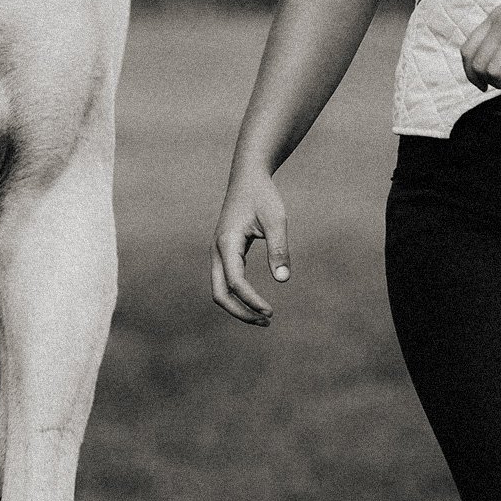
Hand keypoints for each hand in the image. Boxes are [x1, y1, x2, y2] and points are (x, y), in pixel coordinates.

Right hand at [211, 165, 290, 323]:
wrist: (247, 177)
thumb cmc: (263, 196)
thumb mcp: (276, 220)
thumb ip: (279, 249)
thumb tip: (283, 280)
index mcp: (227, 243)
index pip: (235, 282)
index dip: (252, 300)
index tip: (271, 312)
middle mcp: (217, 251)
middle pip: (219, 294)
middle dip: (240, 312)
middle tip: (266, 322)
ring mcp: (218, 253)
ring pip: (220, 290)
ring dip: (239, 307)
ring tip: (264, 318)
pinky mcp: (224, 253)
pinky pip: (226, 282)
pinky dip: (239, 296)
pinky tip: (256, 302)